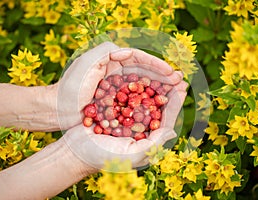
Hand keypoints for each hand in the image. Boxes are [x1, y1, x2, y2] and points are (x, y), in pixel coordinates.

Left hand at [55, 42, 182, 129]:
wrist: (57, 110)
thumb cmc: (70, 87)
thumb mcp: (86, 63)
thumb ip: (105, 50)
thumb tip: (127, 49)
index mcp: (111, 61)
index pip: (138, 59)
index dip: (156, 64)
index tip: (170, 71)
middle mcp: (116, 73)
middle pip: (144, 72)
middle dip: (162, 76)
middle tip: (180, 81)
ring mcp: (117, 88)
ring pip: (142, 86)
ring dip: (159, 89)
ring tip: (176, 92)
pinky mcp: (115, 103)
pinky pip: (135, 100)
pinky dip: (148, 102)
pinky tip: (160, 105)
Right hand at [62, 80, 186, 169]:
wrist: (75, 152)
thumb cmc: (101, 157)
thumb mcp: (131, 155)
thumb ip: (153, 145)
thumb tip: (172, 132)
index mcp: (147, 140)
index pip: (165, 119)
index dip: (175, 104)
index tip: (182, 88)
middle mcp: (140, 129)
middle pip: (158, 107)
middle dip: (169, 91)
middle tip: (179, 77)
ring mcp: (127, 119)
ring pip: (145, 99)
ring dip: (156, 85)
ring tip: (166, 73)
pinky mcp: (115, 111)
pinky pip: (129, 96)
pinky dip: (137, 85)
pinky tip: (143, 75)